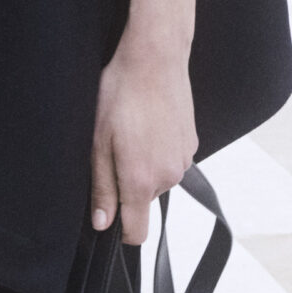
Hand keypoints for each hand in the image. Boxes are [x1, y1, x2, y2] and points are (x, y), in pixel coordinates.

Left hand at [90, 27, 197, 244]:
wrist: (155, 60)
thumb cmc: (121, 95)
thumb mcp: (99, 142)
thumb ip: (102, 187)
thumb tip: (102, 223)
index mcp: (141, 181)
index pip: (137, 232)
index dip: (119, 229)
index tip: (107, 213)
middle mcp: (168, 177)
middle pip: (143, 201)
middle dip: (127, 184)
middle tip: (113, 149)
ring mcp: (183, 160)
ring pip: (157, 179)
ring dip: (143, 166)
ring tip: (131, 131)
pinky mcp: (192, 143)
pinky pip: (170, 160)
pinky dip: (158, 150)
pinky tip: (148, 124)